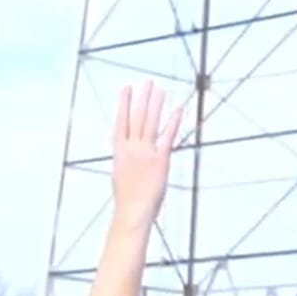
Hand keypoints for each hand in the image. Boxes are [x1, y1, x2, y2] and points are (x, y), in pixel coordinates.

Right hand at [110, 81, 184, 226]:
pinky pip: (167, 137)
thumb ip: (126, 159)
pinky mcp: (160, 160)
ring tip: (159, 89)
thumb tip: (126, 151)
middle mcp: (131, 149)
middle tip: (146, 82)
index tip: (126, 89)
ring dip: (155, 105)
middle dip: (141, 98)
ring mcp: (145, 153)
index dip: (124, 104)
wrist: (131, 213)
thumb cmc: (127, 199)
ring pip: (150, 123)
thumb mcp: (120, 175)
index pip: (120, 122)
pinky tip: (177, 109)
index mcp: (119, 152)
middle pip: (136, 118)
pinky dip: (172, 122)